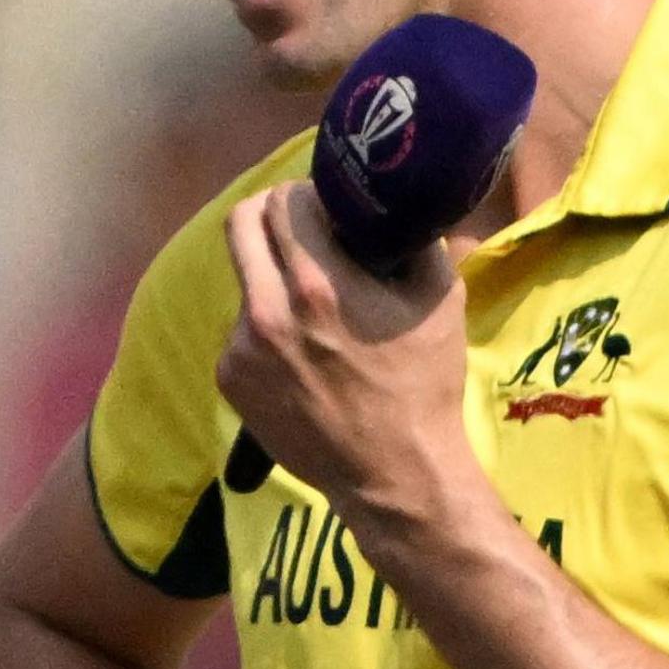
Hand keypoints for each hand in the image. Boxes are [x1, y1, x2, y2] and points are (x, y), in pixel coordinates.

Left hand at [217, 180, 475, 527]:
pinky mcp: (228, 379)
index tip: (324, 207)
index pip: (283, 202)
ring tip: (310, 306)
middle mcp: (268, 311)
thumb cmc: (423, 384)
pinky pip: (239, 329)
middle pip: (239, 224)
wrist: (392, 472)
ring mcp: (240, 348)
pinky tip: (299, 350)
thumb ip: (412, 240)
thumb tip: (391, 206)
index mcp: (319, 285)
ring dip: (271, 277)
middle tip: (298, 226)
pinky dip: (265, 325)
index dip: (305, 195)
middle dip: (270, 214)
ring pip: (244, 279)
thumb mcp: (440, 300)